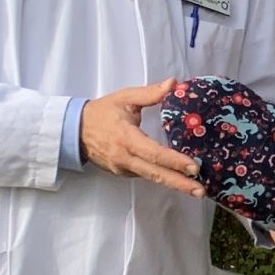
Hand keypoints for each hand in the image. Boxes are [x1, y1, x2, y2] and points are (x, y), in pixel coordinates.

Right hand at [83, 79, 202, 195]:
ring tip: (196, 189)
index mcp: (126, 138)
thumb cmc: (101, 112)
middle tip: (201, 191)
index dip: (174, 161)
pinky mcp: (121, 172)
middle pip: (155, 173)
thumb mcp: (124, 98)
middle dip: (179, 184)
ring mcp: (122, 168)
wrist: (74, 129)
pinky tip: (178, 179)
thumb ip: (150, 93)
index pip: (153, 153)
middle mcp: (124, 157)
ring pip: (151, 177)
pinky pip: (144, 175)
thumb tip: (173, 83)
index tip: (193, 167)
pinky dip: (161, 177)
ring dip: (174, 184)